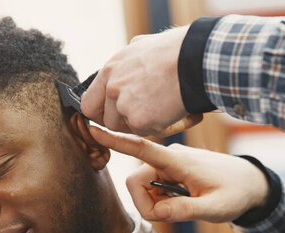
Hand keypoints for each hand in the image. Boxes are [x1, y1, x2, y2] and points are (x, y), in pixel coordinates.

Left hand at [81, 26, 202, 137]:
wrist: (194, 60)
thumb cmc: (176, 51)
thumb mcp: (142, 47)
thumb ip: (128, 64)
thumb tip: (125, 68)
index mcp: (110, 70)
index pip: (89, 103)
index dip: (101, 114)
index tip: (113, 117)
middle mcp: (112, 87)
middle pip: (107, 121)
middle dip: (124, 124)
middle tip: (146, 117)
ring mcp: (124, 105)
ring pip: (128, 129)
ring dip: (145, 124)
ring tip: (166, 109)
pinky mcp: (139, 121)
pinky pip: (148, 133)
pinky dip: (163, 127)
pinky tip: (176, 112)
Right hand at [89, 127, 269, 222]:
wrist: (250, 182)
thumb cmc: (235, 193)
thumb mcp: (214, 208)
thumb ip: (185, 210)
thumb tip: (156, 213)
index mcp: (179, 161)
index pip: (142, 148)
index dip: (117, 142)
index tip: (94, 131)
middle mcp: (169, 158)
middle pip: (136, 182)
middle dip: (146, 203)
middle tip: (173, 214)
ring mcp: (169, 164)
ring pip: (144, 187)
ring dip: (156, 202)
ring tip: (184, 205)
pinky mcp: (170, 170)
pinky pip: (153, 187)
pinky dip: (161, 199)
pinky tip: (182, 199)